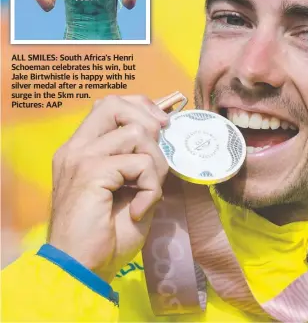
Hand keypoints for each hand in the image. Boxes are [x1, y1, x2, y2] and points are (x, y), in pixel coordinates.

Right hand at [49, 95, 169, 282]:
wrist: (81, 269)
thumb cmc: (106, 233)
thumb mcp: (128, 187)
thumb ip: (138, 158)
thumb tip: (164, 136)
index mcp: (82, 148)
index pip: (109, 104)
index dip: (141, 107)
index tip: (162, 126)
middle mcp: (77, 147)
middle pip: (116, 103)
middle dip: (149, 122)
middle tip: (158, 155)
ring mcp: (81, 157)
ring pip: (137, 133)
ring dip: (156, 164)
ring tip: (148, 192)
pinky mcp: (90, 172)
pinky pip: (140, 163)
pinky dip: (151, 187)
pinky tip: (139, 210)